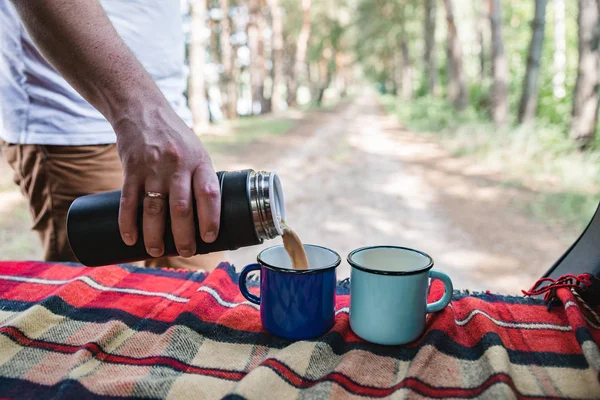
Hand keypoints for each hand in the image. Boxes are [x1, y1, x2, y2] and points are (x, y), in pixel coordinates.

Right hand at [114, 104, 220, 257]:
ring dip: (155, 235)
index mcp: (199, 161)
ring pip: (154, 208)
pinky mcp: (131, 168)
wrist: (142, 110)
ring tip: (156, 251)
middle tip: (186, 252)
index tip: (210, 238)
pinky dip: (128, 222)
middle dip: (184, 235)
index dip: (210, 218)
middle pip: (181, 208)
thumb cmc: (175, 138)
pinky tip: (130, 238)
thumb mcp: (196, 151)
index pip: (208, 194)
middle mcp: (177, 165)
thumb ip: (200, 179)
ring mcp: (153, 167)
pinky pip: (128, 200)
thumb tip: (207, 215)